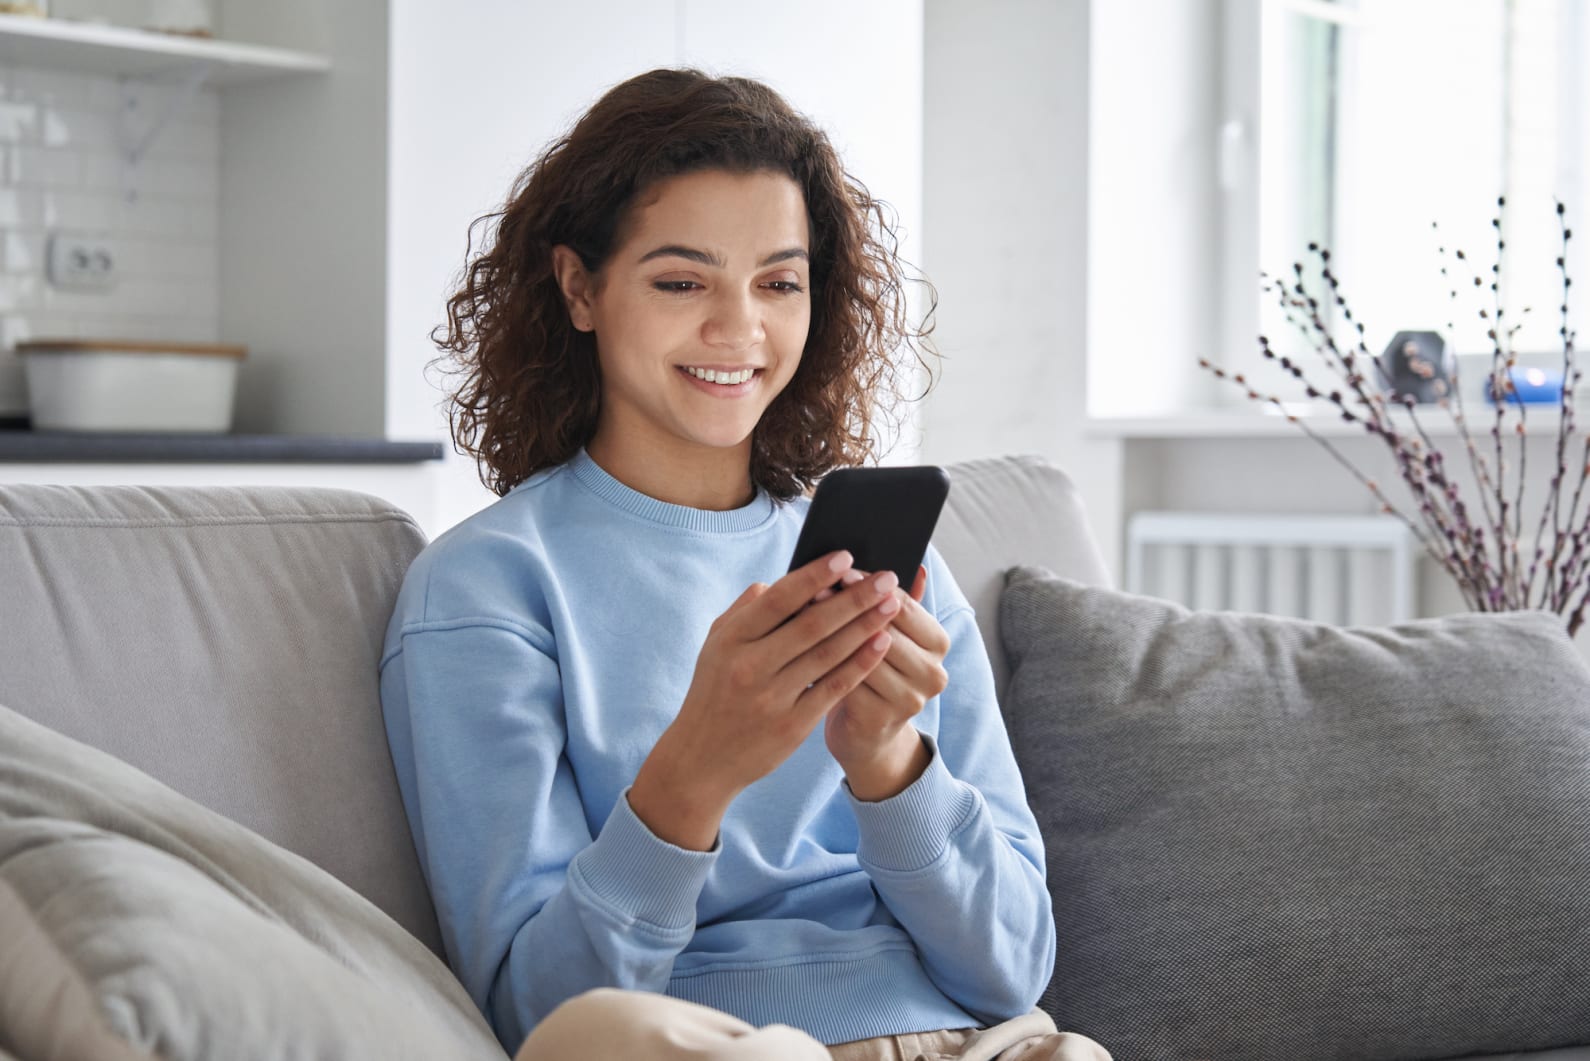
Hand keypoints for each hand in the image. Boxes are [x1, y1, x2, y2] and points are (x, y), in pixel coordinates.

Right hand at [628, 551, 902, 849]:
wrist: (701, 759)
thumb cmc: (714, 691)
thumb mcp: (716, 645)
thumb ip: (746, 610)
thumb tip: (781, 581)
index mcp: (731, 640)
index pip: (778, 600)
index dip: (814, 575)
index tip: (846, 557)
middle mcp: (750, 667)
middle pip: (811, 624)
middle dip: (853, 598)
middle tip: (886, 577)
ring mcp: (772, 698)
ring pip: (828, 654)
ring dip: (864, 627)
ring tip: (891, 605)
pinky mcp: (792, 726)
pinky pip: (833, 688)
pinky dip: (859, 664)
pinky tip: (881, 644)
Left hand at [824, 566, 948, 800]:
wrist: (868, 735)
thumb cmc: (875, 673)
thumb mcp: (891, 636)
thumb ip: (901, 603)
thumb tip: (915, 564)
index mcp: (938, 642)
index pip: (904, 604)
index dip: (869, 586)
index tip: (840, 567)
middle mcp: (932, 673)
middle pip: (884, 628)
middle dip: (846, 606)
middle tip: (814, 587)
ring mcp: (909, 699)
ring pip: (863, 656)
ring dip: (830, 633)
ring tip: (801, 612)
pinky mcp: (880, 720)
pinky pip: (846, 683)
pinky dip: (821, 663)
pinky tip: (798, 648)